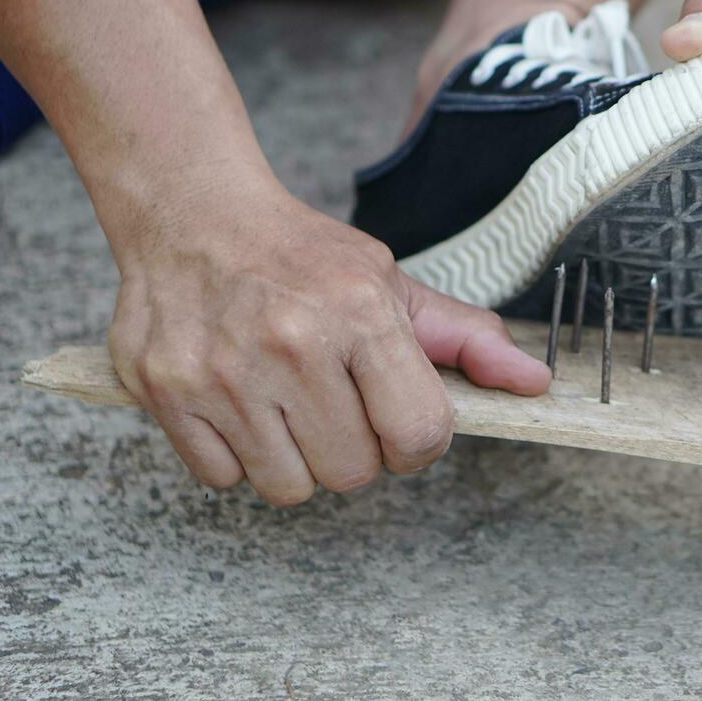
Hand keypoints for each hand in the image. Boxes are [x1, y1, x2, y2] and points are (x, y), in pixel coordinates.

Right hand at [107, 175, 550, 504]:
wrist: (192, 213)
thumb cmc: (304, 258)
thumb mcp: (391, 284)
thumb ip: (466, 338)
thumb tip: (535, 382)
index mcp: (361, 314)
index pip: (419, 435)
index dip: (417, 444)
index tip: (398, 423)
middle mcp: (292, 344)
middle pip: (353, 473)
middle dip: (354, 450)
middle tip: (334, 403)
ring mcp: (223, 372)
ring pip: (289, 487)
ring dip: (295, 459)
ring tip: (285, 403)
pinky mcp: (166, 393)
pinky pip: (223, 480)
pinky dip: (237, 456)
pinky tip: (239, 403)